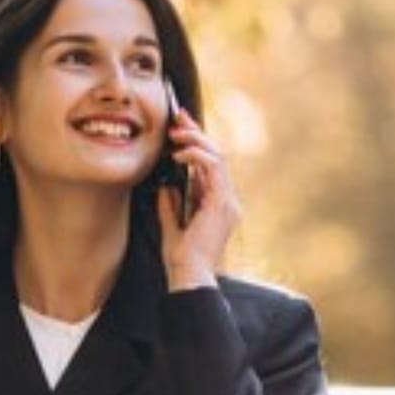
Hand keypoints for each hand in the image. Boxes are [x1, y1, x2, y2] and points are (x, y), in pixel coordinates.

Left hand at [156, 108, 241, 290]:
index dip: (196, 143)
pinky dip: (196, 156)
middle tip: (177, 117)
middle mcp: (228, 202)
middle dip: (196, 133)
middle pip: (216, 156)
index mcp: (219, 206)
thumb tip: (166, 186)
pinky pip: (213, 168)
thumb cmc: (181, 260)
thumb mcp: (171, 226)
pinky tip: (179, 154)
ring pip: (217, 157)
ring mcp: (228, 202)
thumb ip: (170, 206)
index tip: (179, 128)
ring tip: (176, 133)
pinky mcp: (222, 204)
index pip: (211, 166)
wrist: (188, 276)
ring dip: (195, 140)